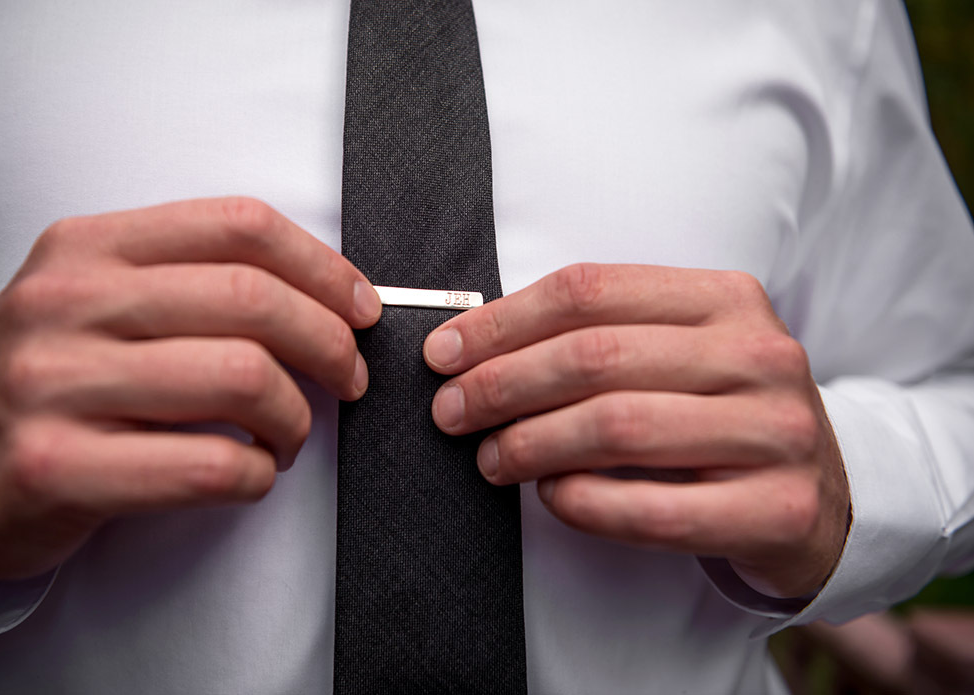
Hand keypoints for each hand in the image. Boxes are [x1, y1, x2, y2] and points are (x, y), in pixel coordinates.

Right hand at [0, 197, 380, 580]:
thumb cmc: (41, 389)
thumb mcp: (90, 304)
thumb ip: (185, 284)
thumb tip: (320, 296)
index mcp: (86, 250)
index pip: (239, 226)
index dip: (323, 267)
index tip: (358, 307)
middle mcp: (66, 304)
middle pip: (253, 301)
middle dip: (330, 345)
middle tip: (348, 379)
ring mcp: (54, 385)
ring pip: (243, 380)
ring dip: (296, 419)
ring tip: (288, 436)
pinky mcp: (57, 467)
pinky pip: (211, 465)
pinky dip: (258, 475)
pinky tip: (250, 473)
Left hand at [424, 263, 848, 598]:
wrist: (824, 494)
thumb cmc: (723, 414)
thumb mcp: (681, 353)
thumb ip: (602, 337)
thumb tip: (473, 350)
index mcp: (727, 298)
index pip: (590, 292)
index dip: (502, 322)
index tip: (444, 354)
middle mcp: (758, 354)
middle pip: (595, 357)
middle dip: (501, 385)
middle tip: (450, 412)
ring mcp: (775, 432)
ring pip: (618, 427)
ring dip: (531, 444)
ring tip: (490, 458)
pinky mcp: (777, 509)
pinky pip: (653, 509)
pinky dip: (583, 503)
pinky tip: (550, 496)